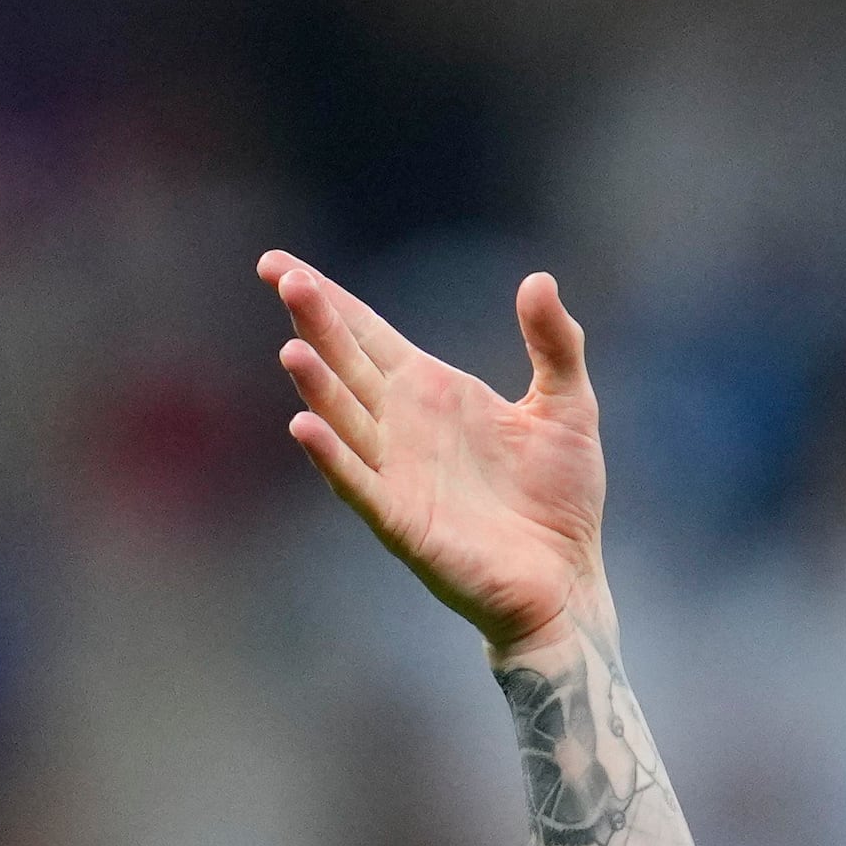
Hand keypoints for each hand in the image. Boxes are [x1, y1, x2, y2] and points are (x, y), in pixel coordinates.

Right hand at [261, 252, 607, 656]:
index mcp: (433, 390)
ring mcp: (396, 472)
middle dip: (315, 322)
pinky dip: (331, 457)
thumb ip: (555, 343)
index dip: (325, 298)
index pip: (365, 333)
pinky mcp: (401, 520)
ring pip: (343, 418)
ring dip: (317, 385)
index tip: (277, 265)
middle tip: (282, 277)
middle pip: (346, 362)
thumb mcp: (568, 406)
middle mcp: (403, 425)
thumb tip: (538, 279)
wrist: (566, 580)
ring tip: (294, 349)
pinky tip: (305, 427)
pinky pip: (357, 484)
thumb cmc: (561, 499)